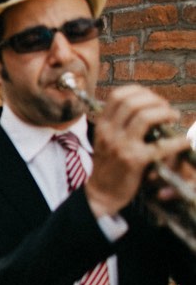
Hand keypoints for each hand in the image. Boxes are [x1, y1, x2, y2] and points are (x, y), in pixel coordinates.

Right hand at [85, 85, 185, 216]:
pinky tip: (183, 141)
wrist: (101, 193)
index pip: (118, 95)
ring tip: (173, 118)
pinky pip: (161, 145)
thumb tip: (145, 107)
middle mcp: (109, 132)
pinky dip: (177, 141)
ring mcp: (121, 146)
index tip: (151, 99)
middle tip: (166, 109)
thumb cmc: (108, 166)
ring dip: (165, 113)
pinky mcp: (134, 161)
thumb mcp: (106, 140)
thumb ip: (119, 124)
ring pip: (145, 117)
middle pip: (133, 102)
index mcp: (102, 125)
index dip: (139, 91)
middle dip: (155, 100)